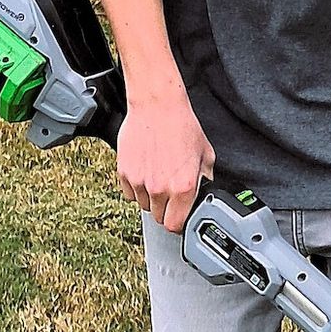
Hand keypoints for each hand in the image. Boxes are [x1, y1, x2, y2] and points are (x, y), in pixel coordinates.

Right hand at [115, 83, 214, 231]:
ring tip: (158, 177)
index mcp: (183, 187)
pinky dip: (136, 188)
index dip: (179, 222)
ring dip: (151, 198)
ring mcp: (140, 182)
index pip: (176, 225)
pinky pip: (130, 193)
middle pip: (159, 217)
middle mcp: (160, 188)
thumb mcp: (205, 154)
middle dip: (166, 209)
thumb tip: (204, 190)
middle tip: (171, 192)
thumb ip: (205, 178)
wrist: (157, 106)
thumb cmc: (181, 125)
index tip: (180, 216)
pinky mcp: (125, 173)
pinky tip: (146, 171)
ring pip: (144, 206)